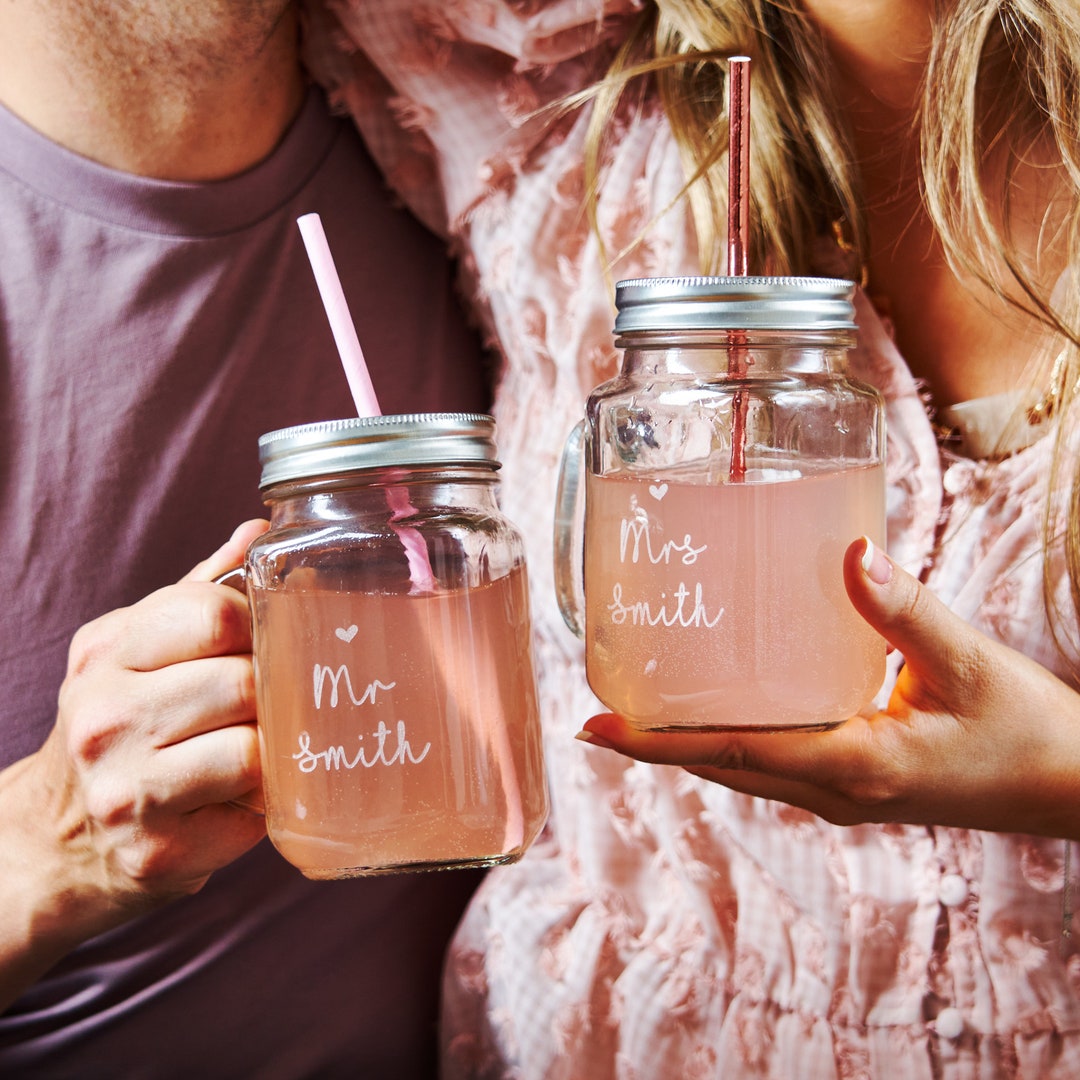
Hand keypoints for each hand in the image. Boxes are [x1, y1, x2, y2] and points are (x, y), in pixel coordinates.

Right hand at [0, 519, 270, 1006]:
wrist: (55, 840)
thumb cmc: (122, 728)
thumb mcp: (143, 649)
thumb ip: (202, 591)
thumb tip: (261, 531)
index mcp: (108, 652)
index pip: (215, 613)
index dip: (258, 627)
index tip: (260, 645)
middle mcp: (104, 717)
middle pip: (245, 682)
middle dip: (270, 696)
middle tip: (264, 709)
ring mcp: (125, 790)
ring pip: (253, 751)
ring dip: (269, 756)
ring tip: (251, 756)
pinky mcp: (155, 852)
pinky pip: (252, 817)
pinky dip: (259, 810)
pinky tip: (231, 804)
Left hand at [577, 537, 1079, 839]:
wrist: (1071, 788)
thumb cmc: (1027, 733)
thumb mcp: (968, 664)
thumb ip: (905, 608)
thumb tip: (848, 552)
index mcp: (853, 767)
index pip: (731, 754)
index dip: (656, 743)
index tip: (594, 729)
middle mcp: (835, 790)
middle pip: (721, 766)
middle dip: (657, 742)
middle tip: (600, 705)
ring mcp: (842, 793)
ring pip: (745, 768)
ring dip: (690, 742)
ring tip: (643, 700)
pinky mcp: (855, 780)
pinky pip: (775, 761)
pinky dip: (734, 736)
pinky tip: (724, 698)